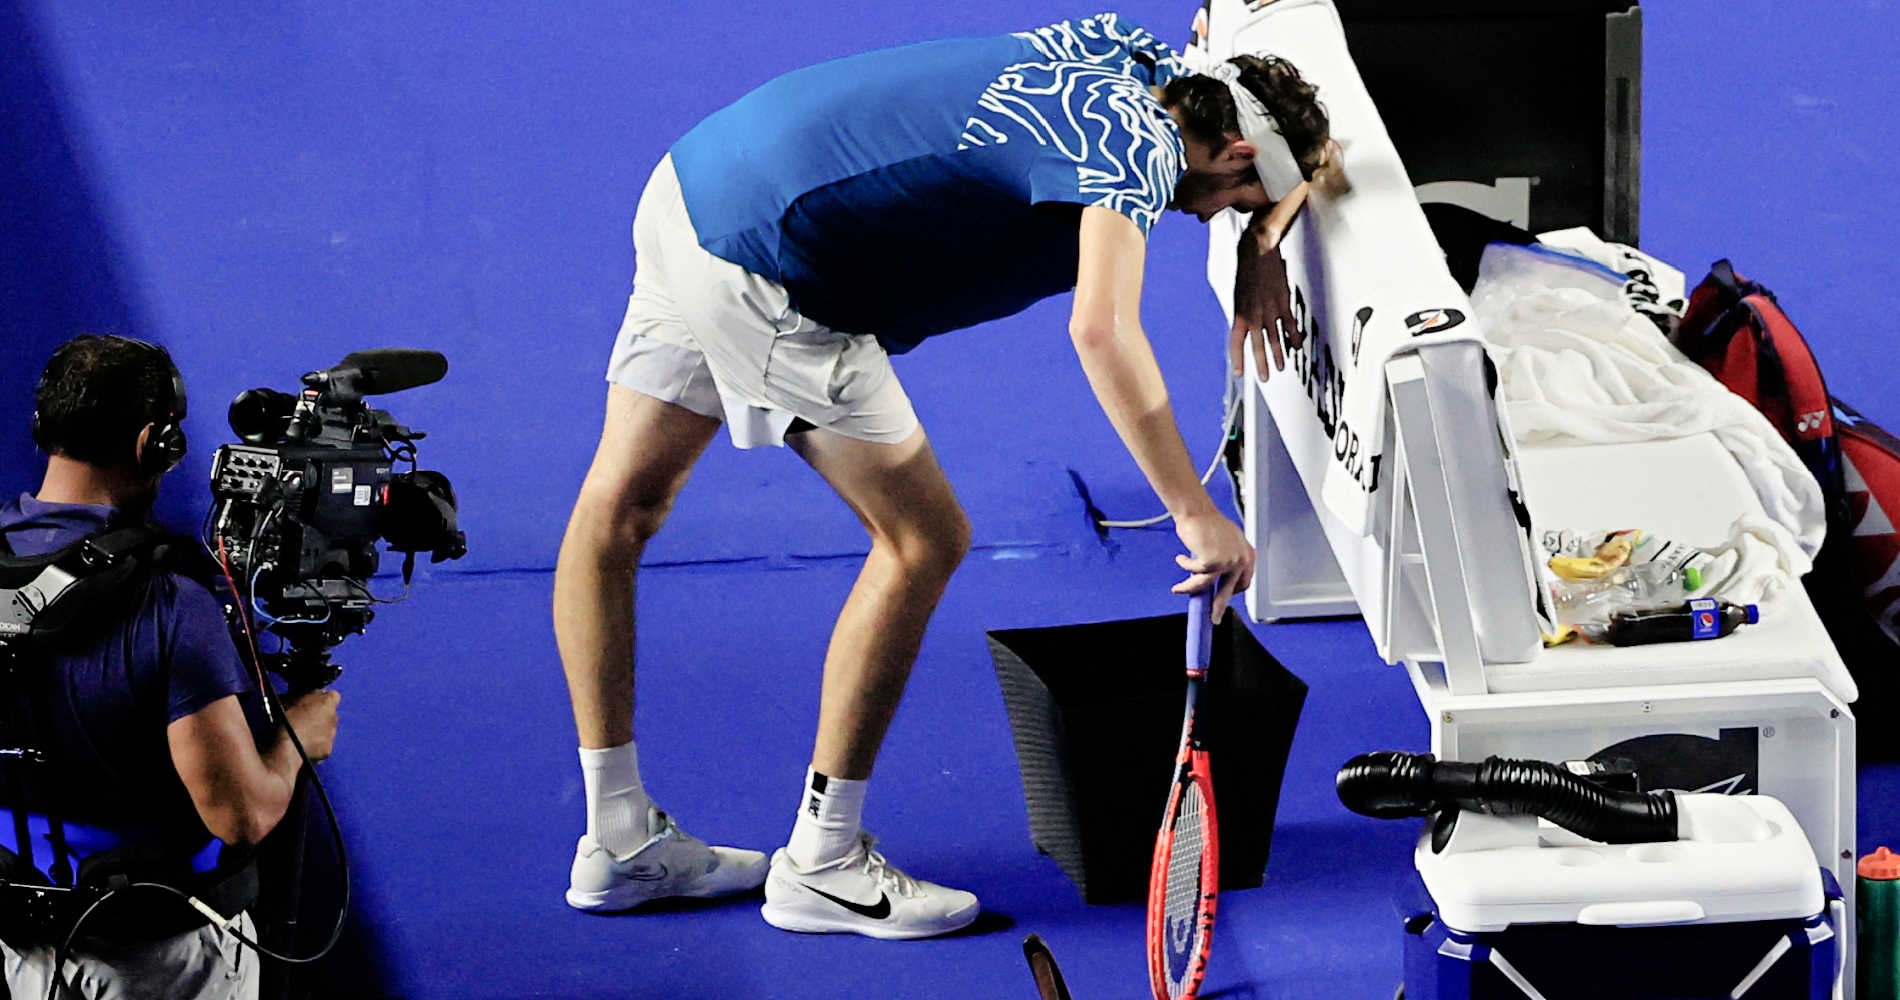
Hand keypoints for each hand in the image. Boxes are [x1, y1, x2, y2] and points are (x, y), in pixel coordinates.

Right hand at [282, 689, 340, 761]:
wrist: (287, 746)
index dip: (321, 699)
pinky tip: (302, 746)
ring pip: (327, 730)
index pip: (332, 696)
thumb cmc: (286, 720)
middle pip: (330, 714)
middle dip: (320, 716)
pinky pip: (322, 746)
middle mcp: (334, 717)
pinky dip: (315, 745)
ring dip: (318, 731)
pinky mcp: (327, 750)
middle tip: (304, 720)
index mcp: (328, 701)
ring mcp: (332, 735)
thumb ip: (300, 695)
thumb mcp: (288, 699)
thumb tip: (299, 694)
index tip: (311, 702)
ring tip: (301, 735)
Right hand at [1172, 510, 1255, 621]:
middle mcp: (1241, 560)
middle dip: (1218, 606)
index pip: (1244, 582)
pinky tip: (1181, 558)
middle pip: (1229, 591)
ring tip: (1177, 589)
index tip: (1222, 598)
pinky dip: (1185, 566)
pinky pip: (1194, 573)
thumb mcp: (1227, 542)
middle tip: (1213, 618)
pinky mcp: (1211, 562)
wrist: (1197, 511)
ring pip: (1206, 585)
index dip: (1232, 592)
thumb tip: (1219, 579)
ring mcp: (1227, 562)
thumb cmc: (1208, 522)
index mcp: (1247, 555)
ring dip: (1188, 588)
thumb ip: (1228, 559)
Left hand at [1229, 217, 1300, 382]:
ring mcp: (1270, 310)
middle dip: (1261, 364)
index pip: (1236, 343)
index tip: (1239, 373)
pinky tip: (1296, 346)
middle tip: (1265, 378)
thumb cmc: (1246, 270)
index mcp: (1239, 313)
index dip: (1238, 359)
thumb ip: (1243, 313)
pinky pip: (1289, 325)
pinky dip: (1293, 337)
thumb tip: (1245, 326)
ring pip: (1275, 338)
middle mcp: (1254, 315)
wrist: (1258, 251)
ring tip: (1281, 367)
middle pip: (1258, 346)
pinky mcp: (1283, 303)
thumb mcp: (1238, 295)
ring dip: (1278, 355)